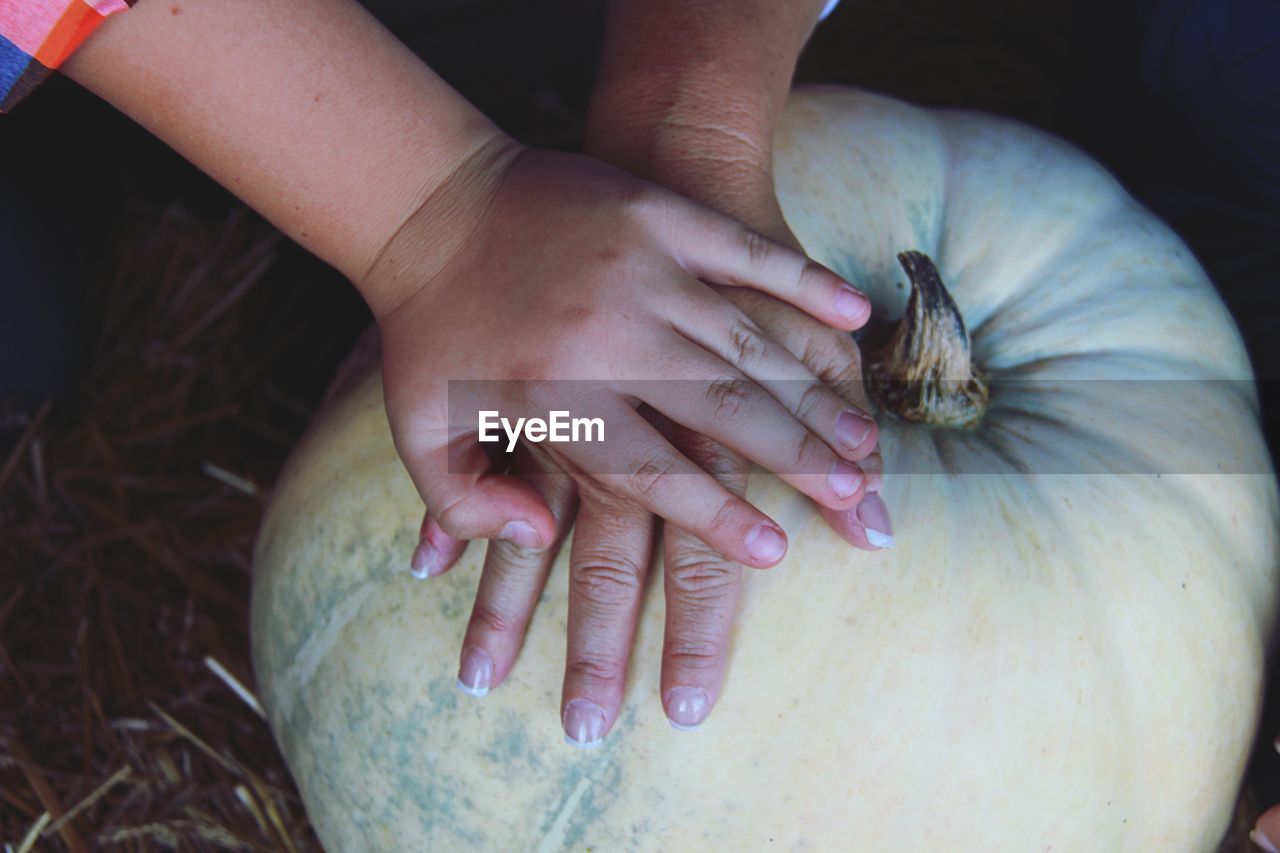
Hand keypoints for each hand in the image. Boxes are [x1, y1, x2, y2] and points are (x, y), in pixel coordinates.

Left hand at [372, 139, 872, 556]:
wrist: (427, 198)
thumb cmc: (428, 329)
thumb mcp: (417, 430)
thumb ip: (466, 505)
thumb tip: (542, 541)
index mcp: (555, 396)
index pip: (655, 474)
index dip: (717, 517)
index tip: (772, 552)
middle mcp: (610, 337)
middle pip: (725, 411)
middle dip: (797, 460)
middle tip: (855, 497)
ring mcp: (643, 268)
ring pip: (750, 344)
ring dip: (813, 394)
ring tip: (864, 439)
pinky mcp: (660, 214)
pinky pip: (749, 253)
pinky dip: (807, 283)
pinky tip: (856, 316)